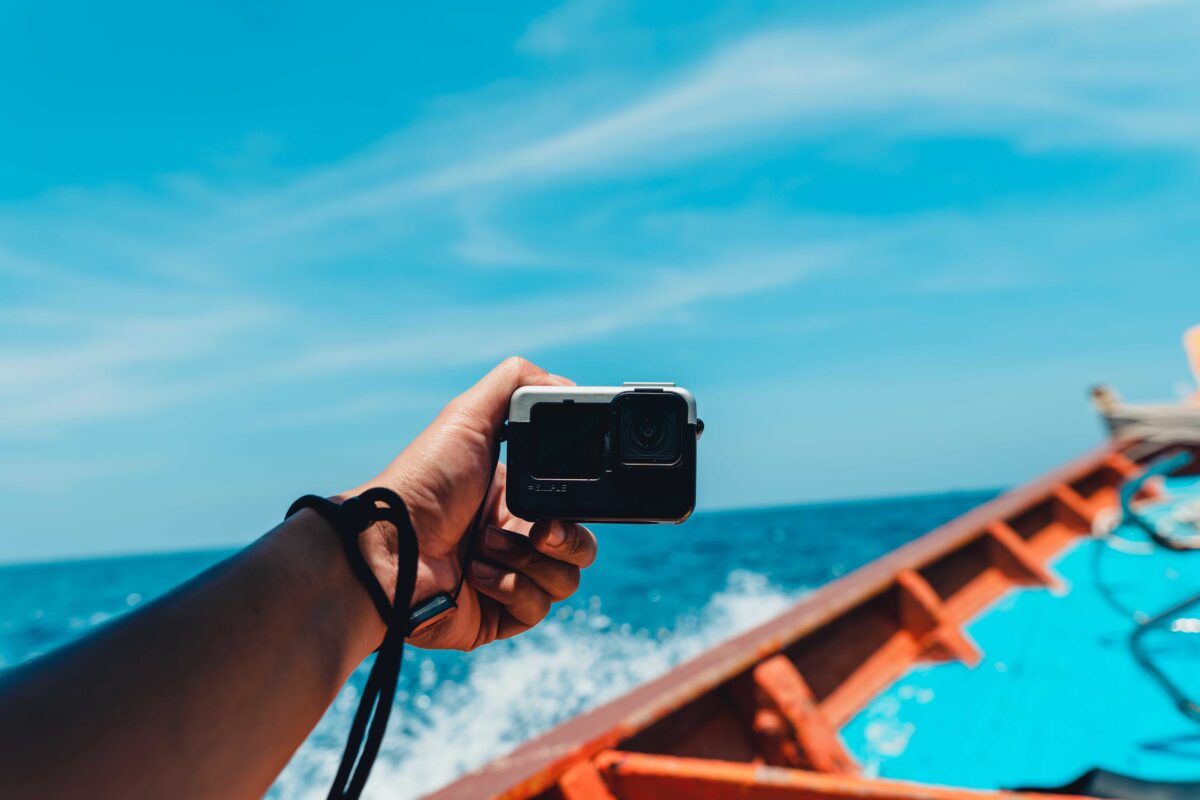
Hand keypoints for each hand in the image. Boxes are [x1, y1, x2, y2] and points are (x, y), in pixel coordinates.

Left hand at [340, 357, 597, 650]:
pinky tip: (477, 574)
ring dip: (528, 561)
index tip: (566, 501)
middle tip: (538, 532)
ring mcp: (509, 580)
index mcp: (516, 497)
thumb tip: (565, 384)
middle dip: (566, 539)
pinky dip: (512, 588)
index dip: (579, 505)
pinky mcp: (499, 617)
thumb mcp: (466, 417)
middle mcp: (515, 538)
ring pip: (566, 580)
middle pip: (579, 546)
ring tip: (484, 547)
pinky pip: (538, 609)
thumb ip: (515, 385)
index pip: (573, 505)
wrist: (389, 548)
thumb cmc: (423, 482)